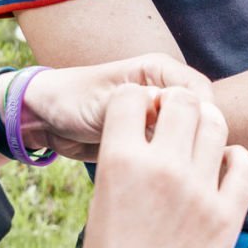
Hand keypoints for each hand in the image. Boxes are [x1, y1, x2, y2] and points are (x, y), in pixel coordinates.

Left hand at [18, 54, 212, 161]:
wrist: (46, 118)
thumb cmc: (70, 100)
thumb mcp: (104, 102)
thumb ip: (139, 106)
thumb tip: (172, 115)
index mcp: (159, 69)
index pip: (199, 92)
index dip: (200, 118)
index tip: (187, 143)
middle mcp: (165, 89)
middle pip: (201, 115)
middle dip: (193, 138)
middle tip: (178, 164)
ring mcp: (160, 114)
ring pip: (189, 135)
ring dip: (182, 154)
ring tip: (169, 174)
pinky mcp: (151, 135)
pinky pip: (173, 149)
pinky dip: (171, 161)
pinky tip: (162, 178)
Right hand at [59, 85, 247, 247]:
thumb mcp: (102, 200)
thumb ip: (128, 161)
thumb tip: (154, 129)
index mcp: (118, 161)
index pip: (132, 96)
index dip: (136, 103)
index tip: (141, 117)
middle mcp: (161, 168)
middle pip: (181, 101)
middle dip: (175, 107)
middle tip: (173, 125)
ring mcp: (198, 192)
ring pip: (214, 125)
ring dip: (205, 127)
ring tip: (197, 146)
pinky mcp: (226, 217)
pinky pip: (244, 163)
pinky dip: (234, 159)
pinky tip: (220, 171)